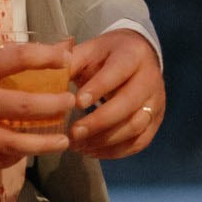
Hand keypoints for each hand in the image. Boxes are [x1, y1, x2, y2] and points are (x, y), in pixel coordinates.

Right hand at [0, 41, 72, 169]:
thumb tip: (13, 44)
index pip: (18, 59)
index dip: (48, 57)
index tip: (67, 57)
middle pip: (25, 108)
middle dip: (55, 107)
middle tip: (71, 103)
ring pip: (13, 143)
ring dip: (42, 144)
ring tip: (63, 141)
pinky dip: (11, 159)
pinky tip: (24, 154)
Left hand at [68, 30, 163, 158]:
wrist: (137, 57)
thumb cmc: (106, 56)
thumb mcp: (88, 50)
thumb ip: (69, 62)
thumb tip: (45, 75)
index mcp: (132, 55)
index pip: (118, 72)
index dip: (98, 88)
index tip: (75, 103)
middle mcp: (150, 79)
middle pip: (129, 104)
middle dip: (99, 122)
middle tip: (73, 134)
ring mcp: (156, 102)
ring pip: (135, 126)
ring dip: (105, 140)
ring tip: (78, 145)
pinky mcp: (155, 121)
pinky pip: (139, 142)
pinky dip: (115, 151)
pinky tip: (92, 151)